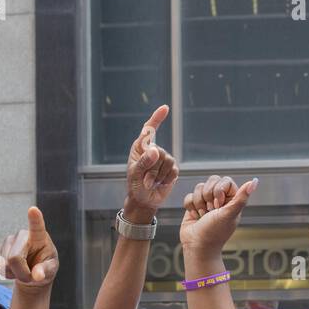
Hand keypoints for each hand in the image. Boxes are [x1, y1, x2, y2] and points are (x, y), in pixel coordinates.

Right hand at [0, 206, 58, 293]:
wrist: (32, 272)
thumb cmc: (44, 267)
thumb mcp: (50, 270)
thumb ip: (45, 271)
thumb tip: (37, 275)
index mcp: (39, 237)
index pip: (37, 226)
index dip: (34, 218)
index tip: (33, 209)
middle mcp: (22, 235)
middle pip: (14, 258)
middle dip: (21, 273)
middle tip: (30, 277)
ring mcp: (9, 241)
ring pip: (4, 265)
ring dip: (14, 274)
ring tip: (23, 271)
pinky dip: (6, 274)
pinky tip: (14, 270)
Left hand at [123, 105, 178, 221]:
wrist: (144, 200)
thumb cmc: (135, 185)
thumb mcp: (135, 174)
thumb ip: (144, 162)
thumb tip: (155, 150)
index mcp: (140, 147)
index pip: (149, 130)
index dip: (157, 118)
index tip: (165, 108)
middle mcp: (153, 150)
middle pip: (159, 152)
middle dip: (152, 169)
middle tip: (145, 181)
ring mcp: (164, 159)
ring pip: (167, 162)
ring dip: (158, 176)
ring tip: (151, 183)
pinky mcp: (172, 168)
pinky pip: (173, 171)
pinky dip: (166, 180)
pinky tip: (160, 183)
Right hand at [180, 175, 257, 256]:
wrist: (197, 246)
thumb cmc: (214, 233)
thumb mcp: (229, 215)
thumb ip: (241, 198)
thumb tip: (254, 181)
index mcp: (233, 200)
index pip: (225, 180)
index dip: (219, 190)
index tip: (219, 206)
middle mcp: (220, 199)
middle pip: (211, 180)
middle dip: (208, 196)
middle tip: (211, 212)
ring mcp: (207, 201)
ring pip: (199, 187)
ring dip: (199, 203)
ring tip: (204, 216)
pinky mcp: (194, 205)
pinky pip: (190, 195)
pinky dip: (191, 207)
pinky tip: (196, 217)